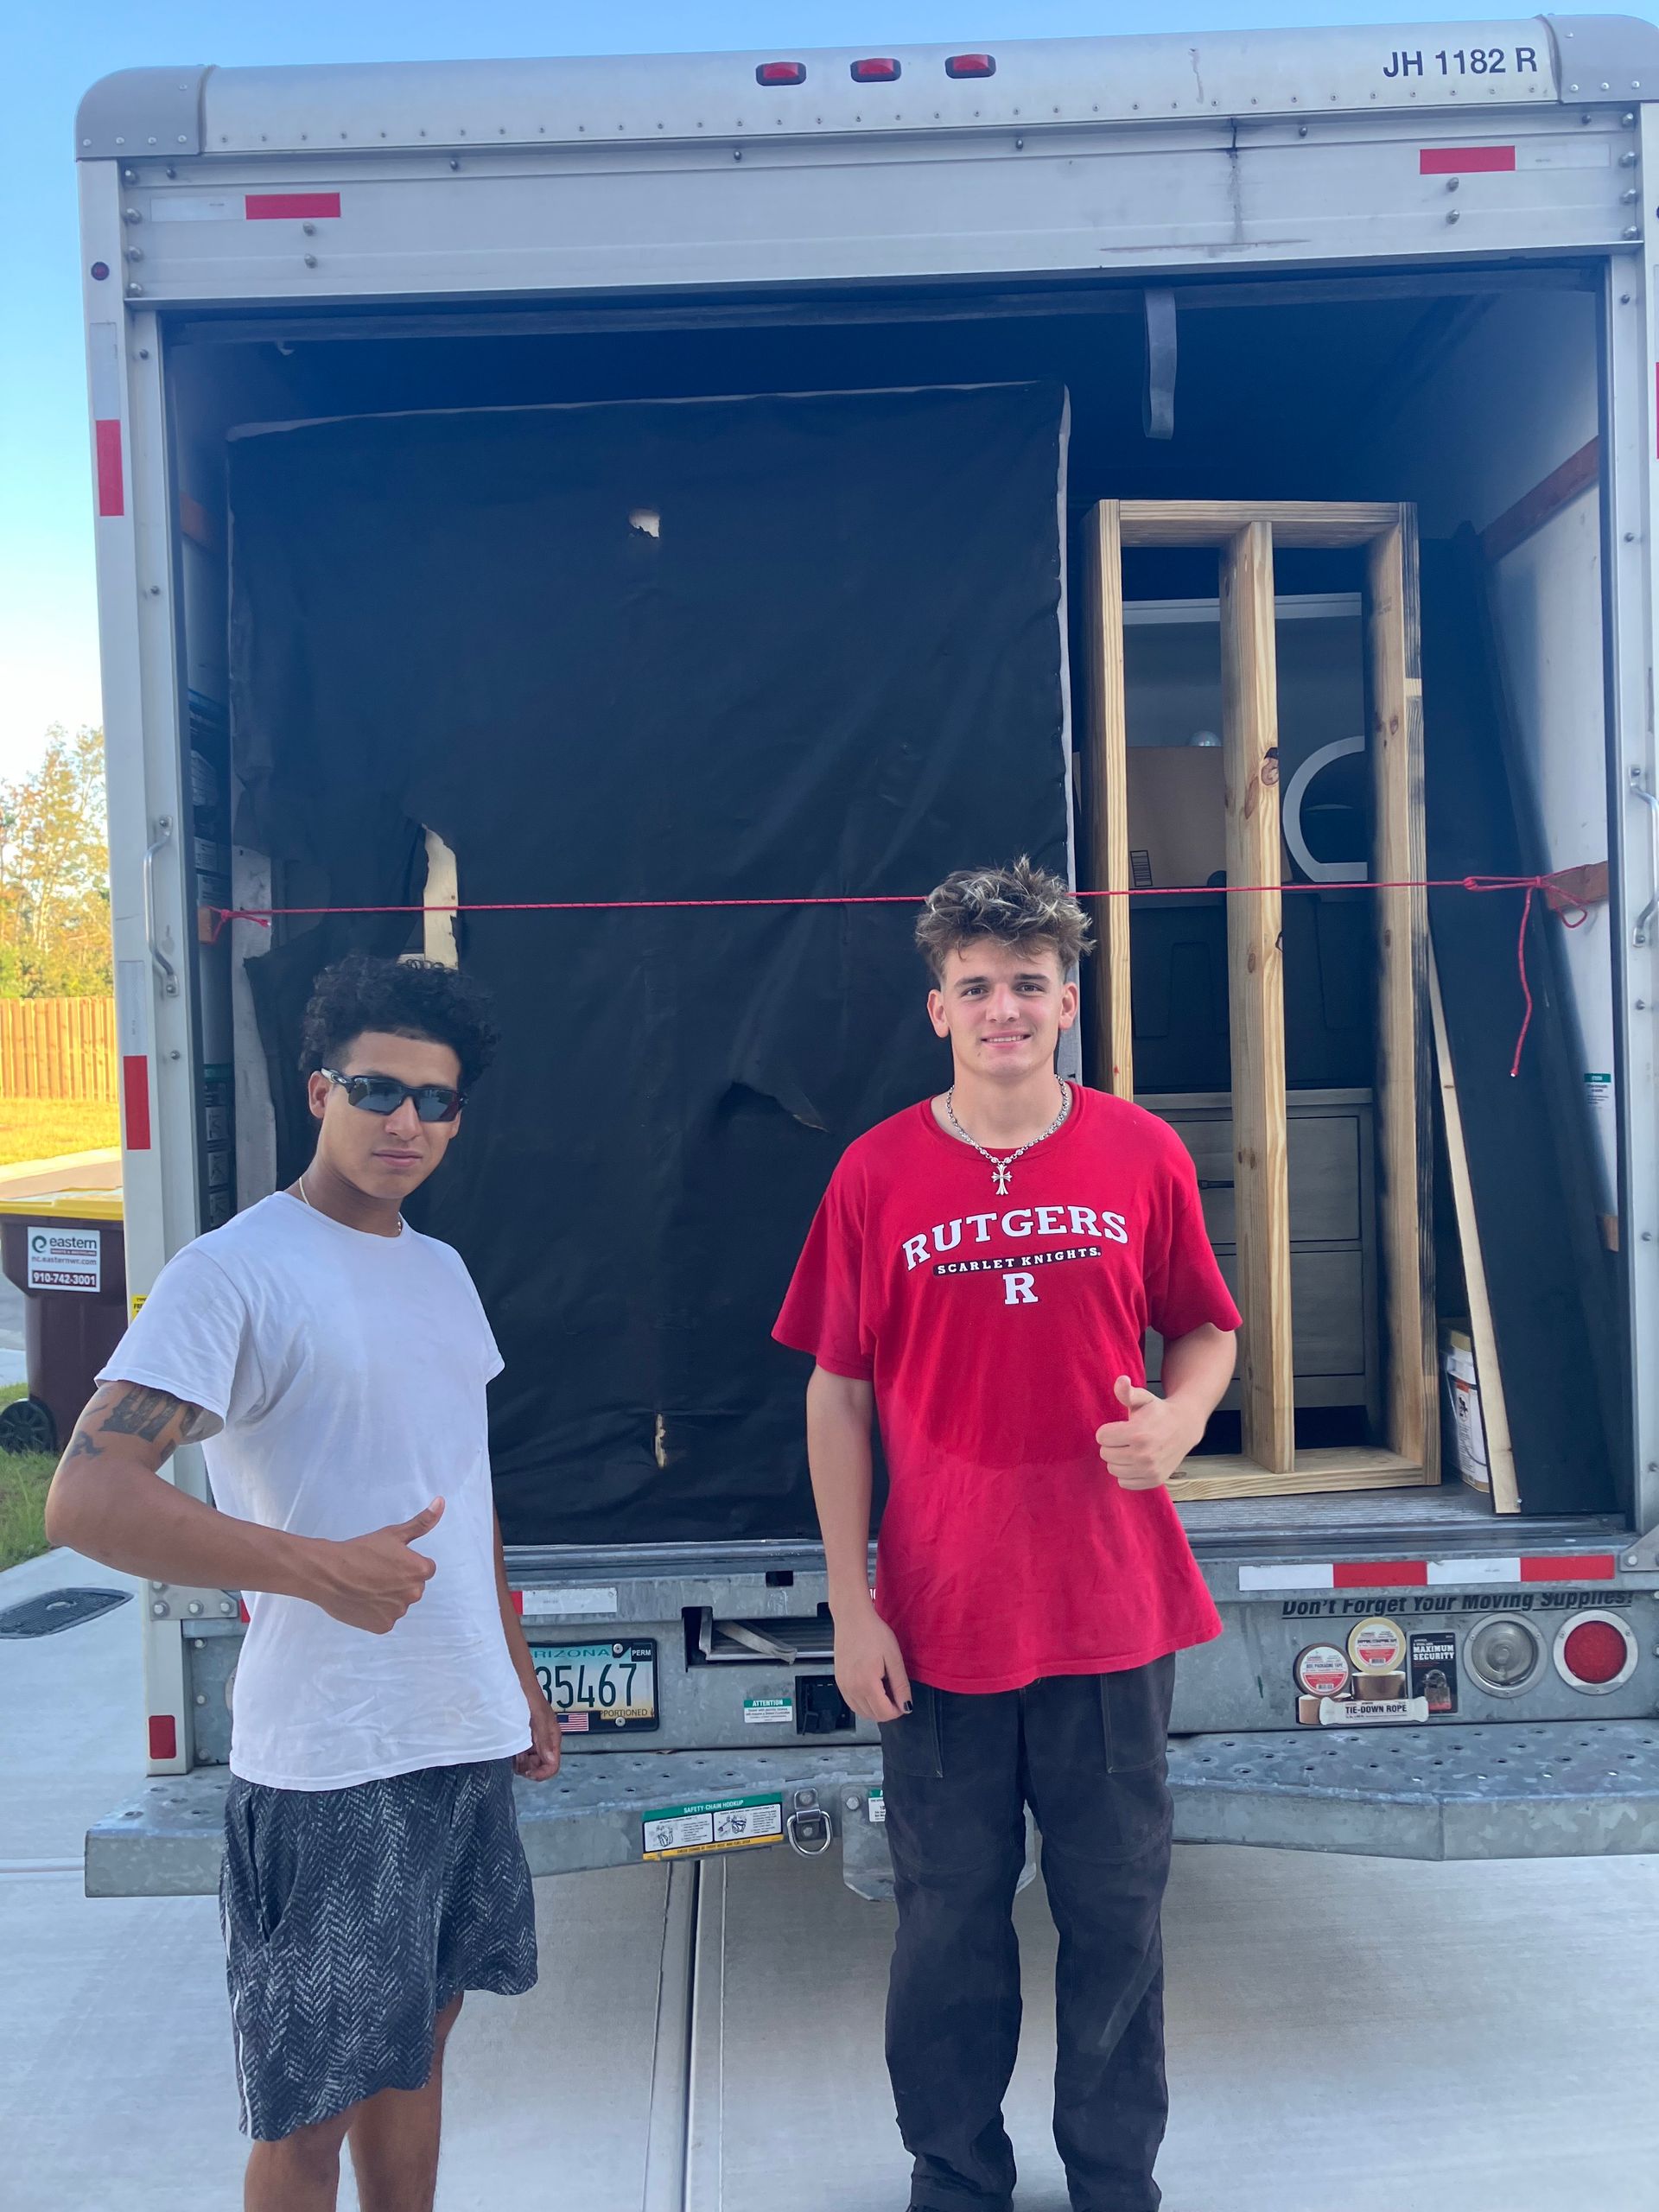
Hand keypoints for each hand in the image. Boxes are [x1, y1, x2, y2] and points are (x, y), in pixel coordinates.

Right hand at [307, 1498, 444, 1632]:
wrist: (328, 1573)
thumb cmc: (360, 1551)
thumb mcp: (394, 1533)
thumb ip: (422, 1522)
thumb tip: (441, 1502)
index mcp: (420, 1570)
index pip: (425, 1569)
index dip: (406, 1564)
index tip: (389, 1561)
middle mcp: (414, 1593)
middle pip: (414, 1587)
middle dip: (400, 1581)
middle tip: (376, 1573)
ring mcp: (398, 1612)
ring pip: (399, 1603)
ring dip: (389, 1597)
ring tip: (367, 1585)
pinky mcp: (384, 1626)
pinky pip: (386, 1618)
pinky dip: (376, 1612)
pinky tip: (363, 1600)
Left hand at [515, 1684, 562, 1780]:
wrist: (517, 1680)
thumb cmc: (528, 1696)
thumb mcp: (537, 1717)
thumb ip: (543, 1737)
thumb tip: (550, 1760)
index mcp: (552, 1737)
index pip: (552, 1765)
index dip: (541, 1774)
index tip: (526, 1772)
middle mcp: (545, 1740)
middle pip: (542, 1766)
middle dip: (530, 1770)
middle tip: (516, 1764)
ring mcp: (535, 1738)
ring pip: (532, 1762)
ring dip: (522, 1764)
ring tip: (511, 1757)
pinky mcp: (525, 1735)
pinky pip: (523, 1753)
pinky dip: (517, 1757)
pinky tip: (509, 1751)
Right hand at [834, 1597, 912, 1723]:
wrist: (852, 1618)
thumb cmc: (873, 1632)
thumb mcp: (893, 1658)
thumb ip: (900, 1685)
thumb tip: (906, 1707)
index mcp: (867, 1683)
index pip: (884, 1713)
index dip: (898, 1711)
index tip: (903, 1700)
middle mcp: (851, 1688)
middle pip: (872, 1715)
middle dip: (888, 1711)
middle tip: (896, 1694)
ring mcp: (842, 1685)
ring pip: (861, 1712)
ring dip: (875, 1709)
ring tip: (885, 1691)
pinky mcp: (839, 1681)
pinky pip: (852, 1703)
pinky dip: (863, 1703)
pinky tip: (872, 1690)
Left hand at [1097, 1377, 1198, 1491]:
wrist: (1184, 1427)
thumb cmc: (1158, 1412)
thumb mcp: (1143, 1398)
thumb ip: (1127, 1392)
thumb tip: (1121, 1380)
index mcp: (1138, 1434)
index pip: (1102, 1437)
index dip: (1108, 1430)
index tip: (1121, 1427)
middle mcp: (1143, 1455)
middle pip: (1105, 1454)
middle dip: (1112, 1445)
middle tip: (1125, 1438)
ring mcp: (1150, 1470)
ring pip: (1113, 1469)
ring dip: (1118, 1459)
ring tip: (1130, 1449)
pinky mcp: (1154, 1480)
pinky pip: (1124, 1482)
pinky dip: (1126, 1473)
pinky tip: (1135, 1461)